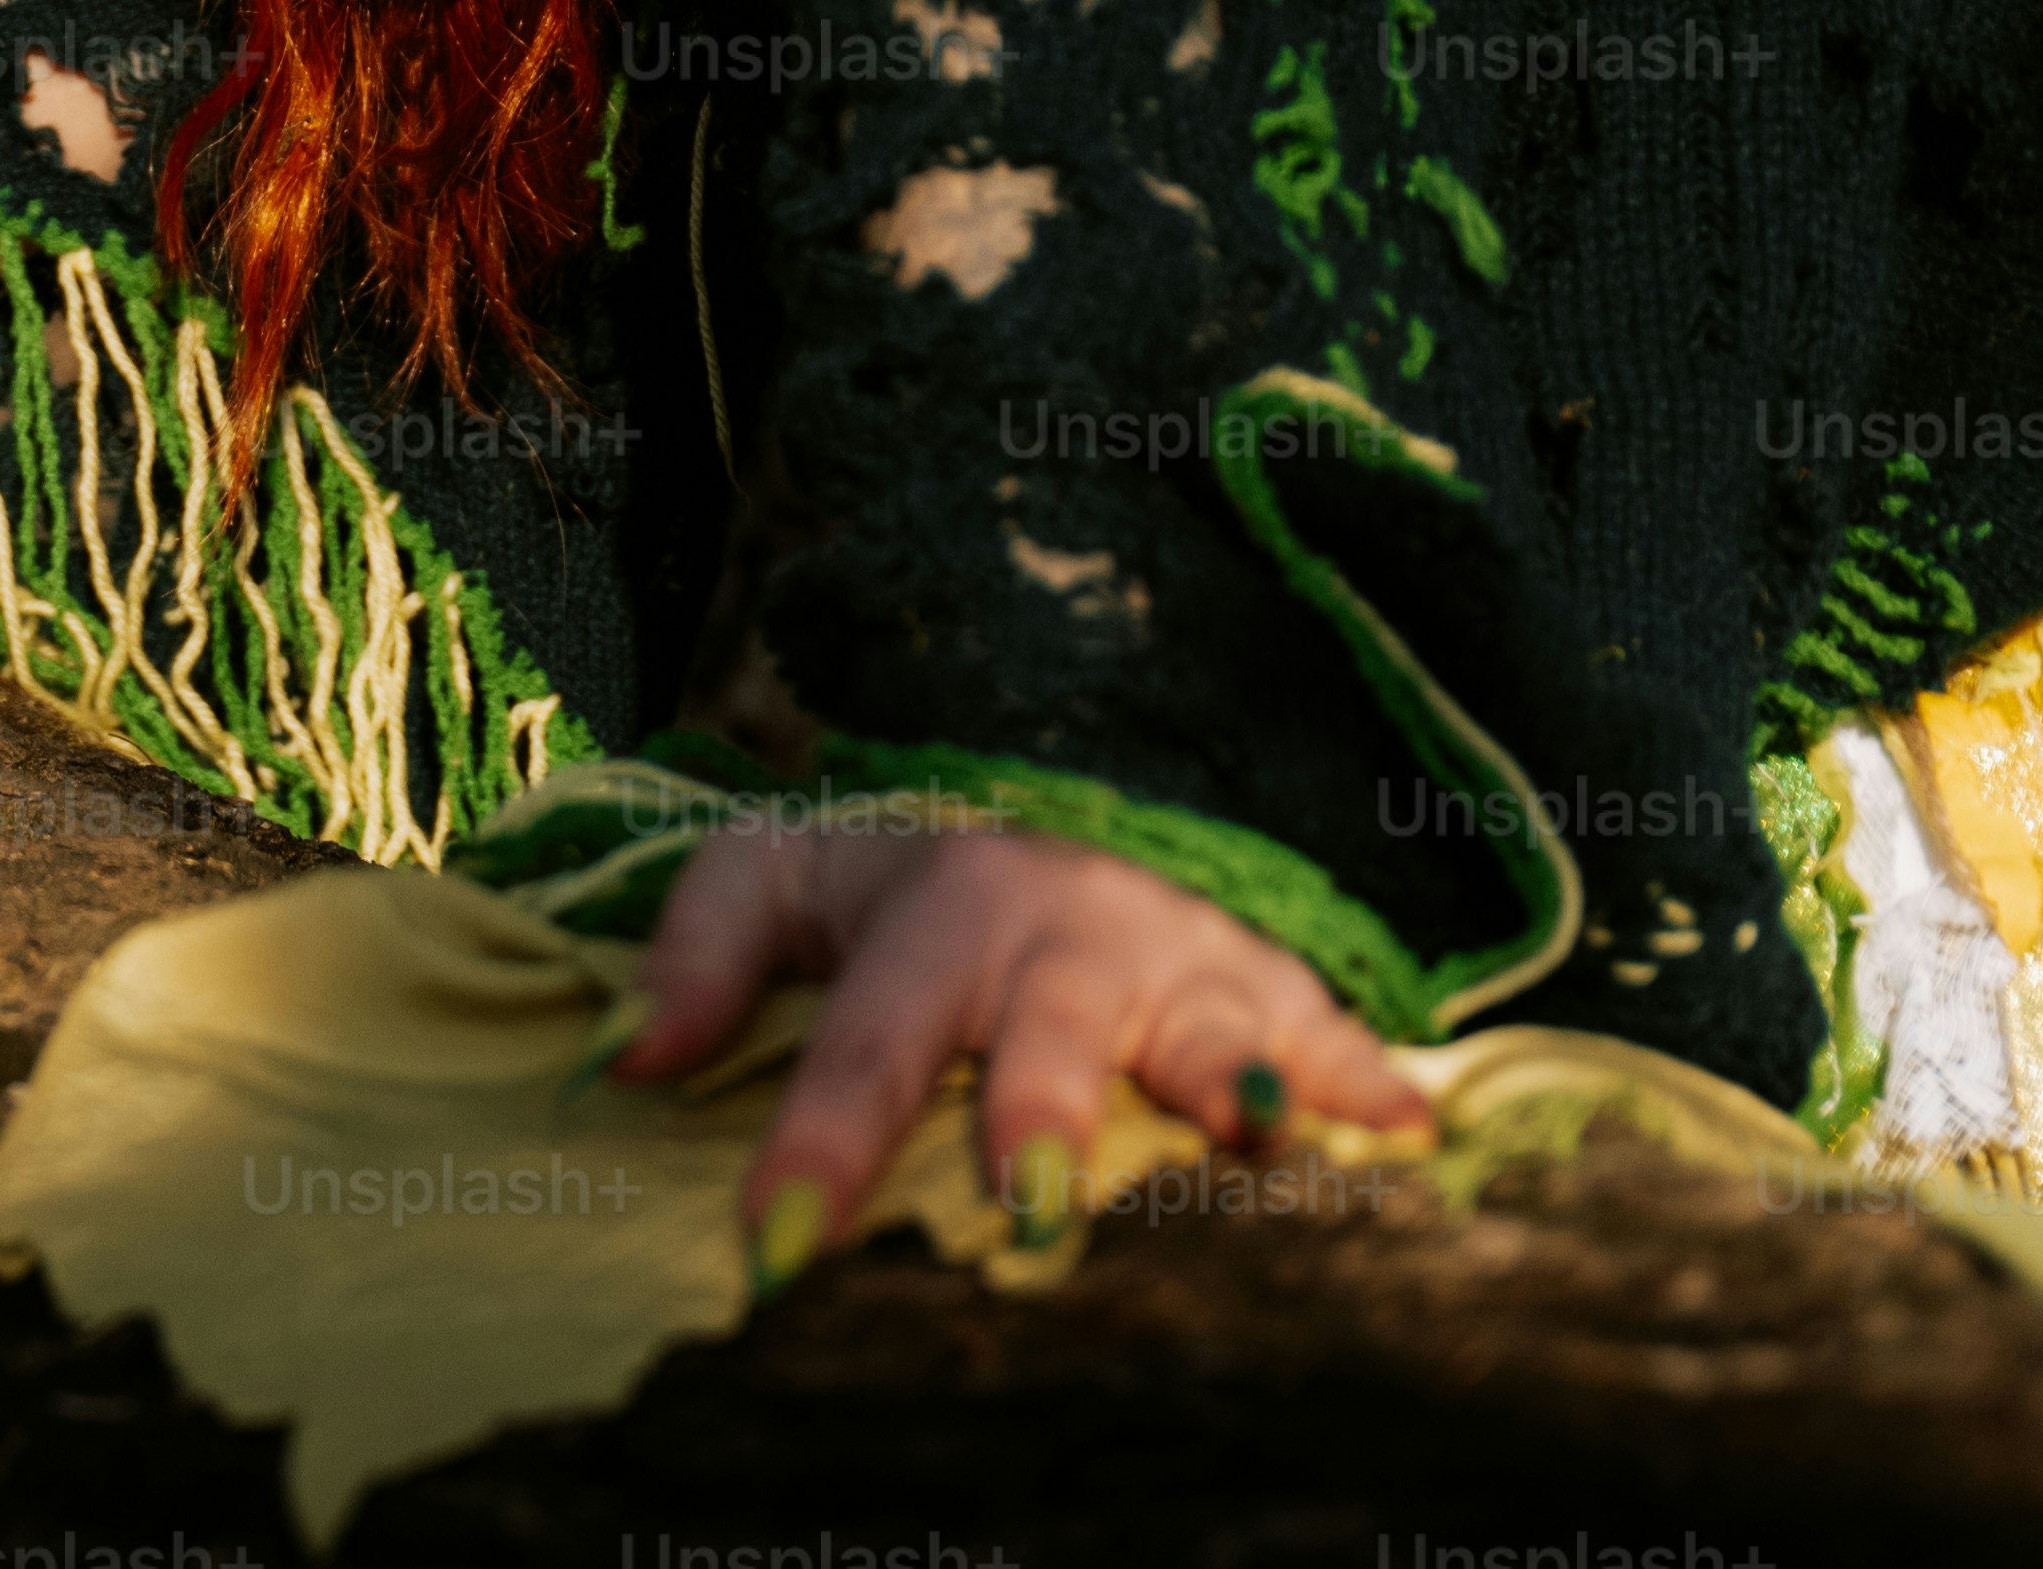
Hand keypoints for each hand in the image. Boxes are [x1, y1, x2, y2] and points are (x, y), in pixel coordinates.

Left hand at [606, 812, 1433, 1274]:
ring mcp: (1181, 956)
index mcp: (936, 905)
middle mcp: (1067, 928)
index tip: (775, 1246)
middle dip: (1038, 1109)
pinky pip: (1327, 1032)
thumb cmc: (902, 884)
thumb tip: (633, 1061)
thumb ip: (703, 952)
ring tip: (1253, 1141)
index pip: (864, 1036)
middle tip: (1023, 1199)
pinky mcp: (1270, 985)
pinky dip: (1367, 1082)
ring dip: (1229, 1085)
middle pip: (1045, 1026)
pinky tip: (1409, 1134)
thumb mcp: (780, 875)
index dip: (818, 1140)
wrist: (1056, 796)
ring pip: (1206, 1023)